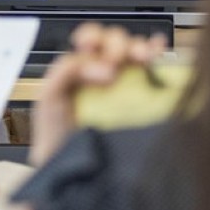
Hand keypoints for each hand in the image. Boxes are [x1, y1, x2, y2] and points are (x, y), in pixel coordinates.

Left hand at [29, 23, 166, 165]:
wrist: (73, 172)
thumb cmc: (56, 137)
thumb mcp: (50, 98)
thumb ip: (64, 71)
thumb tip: (97, 64)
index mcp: (80, 68)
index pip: (91, 39)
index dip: (93, 37)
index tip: (91, 49)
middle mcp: (105, 72)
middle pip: (116, 42)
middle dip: (117, 44)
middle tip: (114, 62)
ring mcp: (126, 85)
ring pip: (137, 54)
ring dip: (139, 49)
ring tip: (141, 57)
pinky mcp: (144, 100)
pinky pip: (155, 72)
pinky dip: (159, 56)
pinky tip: (158, 51)